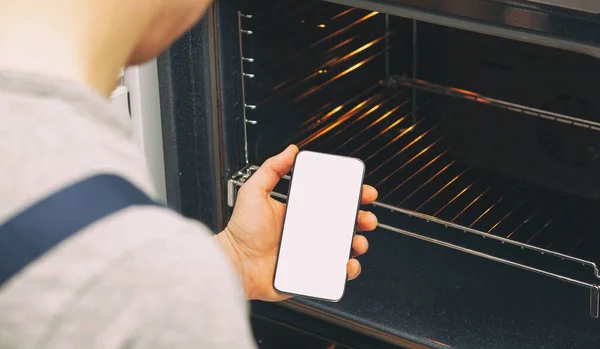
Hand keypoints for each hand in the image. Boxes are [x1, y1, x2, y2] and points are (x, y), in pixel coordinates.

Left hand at [215, 145, 377, 301]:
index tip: (363, 191)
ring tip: (357, 241)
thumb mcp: (254, 191)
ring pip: (346, 247)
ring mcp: (312, 253)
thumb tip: (290, 150)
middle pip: (345, 223)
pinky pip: (336, 272)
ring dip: (359, 243)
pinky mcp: (312, 273)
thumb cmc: (241, 231)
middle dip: (363, 219)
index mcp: (300, 212)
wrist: (235, 264)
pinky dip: (348, 269)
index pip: (332, 200)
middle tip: (366, 218)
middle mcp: (309, 232)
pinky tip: (347, 263)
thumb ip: (271, 168)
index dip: (351, 195)